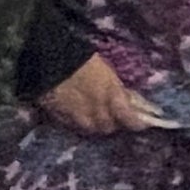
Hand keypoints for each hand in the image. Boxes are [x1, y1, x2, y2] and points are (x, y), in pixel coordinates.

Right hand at [38, 56, 164, 136]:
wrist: (49, 60)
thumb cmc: (82, 60)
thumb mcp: (107, 72)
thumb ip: (117, 90)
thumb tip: (126, 100)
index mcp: (112, 98)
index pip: (129, 120)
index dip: (136, 124)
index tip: (140, 123)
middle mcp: (97, 112)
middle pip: (108, 128)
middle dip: (112, 123)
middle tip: (112, 116)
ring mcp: (77, 118)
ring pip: (90, 130)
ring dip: (94, 125)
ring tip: (93, 117)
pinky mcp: (59, 118)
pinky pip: (72, 126)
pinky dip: (77, 123)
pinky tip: (76, 115)